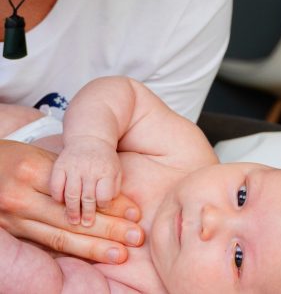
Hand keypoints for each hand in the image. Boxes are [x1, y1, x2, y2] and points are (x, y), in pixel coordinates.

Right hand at [0, 140, 142, 262]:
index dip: (109, 203)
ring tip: (120, 253)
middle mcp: (21, 197)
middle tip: (136, 236)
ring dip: (93, 247)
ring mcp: (13, 218)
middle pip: (74, 217)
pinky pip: (44, 245)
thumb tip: (102, 193)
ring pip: (60, 237)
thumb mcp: (37, 156)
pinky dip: (70, 251)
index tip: (134, 212)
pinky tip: (91, 255)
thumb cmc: (11, 159)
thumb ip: (66, 174)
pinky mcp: (9, 233)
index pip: (79, 190)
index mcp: (31, 170)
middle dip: (109, 229)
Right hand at [51, 135, 121, 226]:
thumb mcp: (116, 172)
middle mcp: (90, 168)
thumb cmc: (105, 161)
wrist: (90, 137)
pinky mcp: (60, 165)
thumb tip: (111, 211)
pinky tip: (60, 204)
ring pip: (71, 194)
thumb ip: (115, 190)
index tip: (100, 210)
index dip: (103, 205)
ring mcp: (74, 167)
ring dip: (71, 210)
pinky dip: (57, 196)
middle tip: (85, 225)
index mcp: (107, 170)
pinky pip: (55, 185)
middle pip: (87, 197)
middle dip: (87, 214)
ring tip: (73, 221)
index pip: (105, 195)